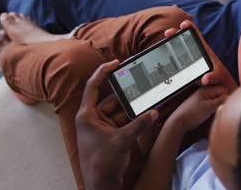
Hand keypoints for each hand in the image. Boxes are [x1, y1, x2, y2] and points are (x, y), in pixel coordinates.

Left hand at [76, 60, 158, 189]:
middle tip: (142, 83)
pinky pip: (125, 122)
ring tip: (149, 99)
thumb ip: (139, 125)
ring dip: (134, 108)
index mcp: (87, 116)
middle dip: (128, 94)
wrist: (102, 187)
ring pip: (121, 111)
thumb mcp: (122, 141)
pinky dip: (136, 119)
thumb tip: (154, 112)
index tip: (116, 62)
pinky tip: (148, 115)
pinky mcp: (112, 136)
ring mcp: (103, 128)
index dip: (104, 72)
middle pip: (112, 99)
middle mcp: (93, 119)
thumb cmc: (102, 165)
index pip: (94, 86)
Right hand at [164, 20, 237, 92]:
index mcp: (203, 50)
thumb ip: (212, 77)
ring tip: (163, 41)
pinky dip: (168, 55)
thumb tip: (205, 79)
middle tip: (167, 33)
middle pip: (183, 39)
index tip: (183, 24)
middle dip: (175, 33)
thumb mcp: (217, 75)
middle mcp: (195, 51)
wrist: (217, 82)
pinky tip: (161, 54)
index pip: (196, 35)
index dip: (190, 27)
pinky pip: (175, 58)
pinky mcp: (184, 65)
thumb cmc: (218, 76)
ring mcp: (188, 58)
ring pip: (177, 47)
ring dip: (169, 43)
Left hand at [169, 85, 226, 132]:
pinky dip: (215, 111)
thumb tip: (232, 98)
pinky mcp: (203, 107)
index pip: (224, 89)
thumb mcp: (209, 107)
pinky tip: (212, 116)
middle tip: (220, 110)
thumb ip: (222, 101)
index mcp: (206, 89)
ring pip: (218, 102)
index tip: (224, 105)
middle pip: (221, 95)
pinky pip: (214, 107)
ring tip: (214, 114)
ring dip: (219, 107)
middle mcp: (205, 93)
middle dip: (223, 102)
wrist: (179, 122)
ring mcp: (204, 100)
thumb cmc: (191, 113)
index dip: (226, 97)